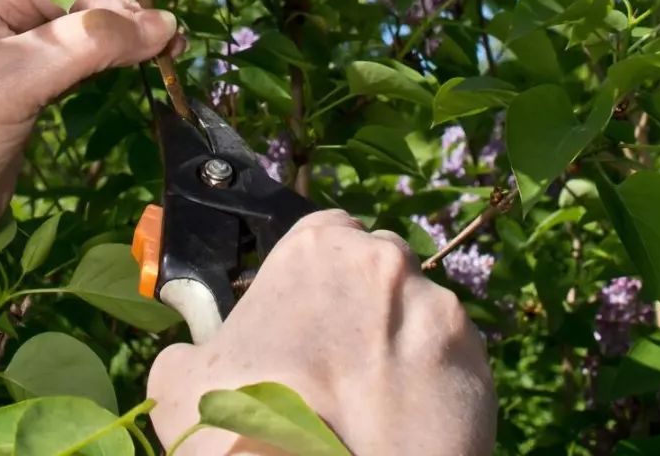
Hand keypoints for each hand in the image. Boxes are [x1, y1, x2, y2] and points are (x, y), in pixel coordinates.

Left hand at [0, 0, 181, 270]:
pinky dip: (113, 53)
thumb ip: (88, 44)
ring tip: (172, 35)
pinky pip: (79, 57)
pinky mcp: (27, 94)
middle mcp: (1, 12)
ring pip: (81, 18)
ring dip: (125, 18)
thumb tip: (164, 21)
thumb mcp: (12, 79)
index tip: (168, 15)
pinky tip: (141, 57)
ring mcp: (14, 54)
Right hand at [148, 210, 495, 455]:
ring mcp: (437, 309)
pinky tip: (407, 425)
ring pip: (418, 315)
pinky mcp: (478, 362)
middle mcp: (384, 261)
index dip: (317, 278)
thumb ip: (192, 346)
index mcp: (317, 246)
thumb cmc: (246, 423)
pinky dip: (435, 386)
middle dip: (364, 306)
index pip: (327, 234)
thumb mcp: (181, 381)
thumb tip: (194, 352)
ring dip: (401, 345)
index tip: (309, 319)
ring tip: (375, 406)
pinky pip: (453, 363)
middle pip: (379, 268)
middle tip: (340, 366)